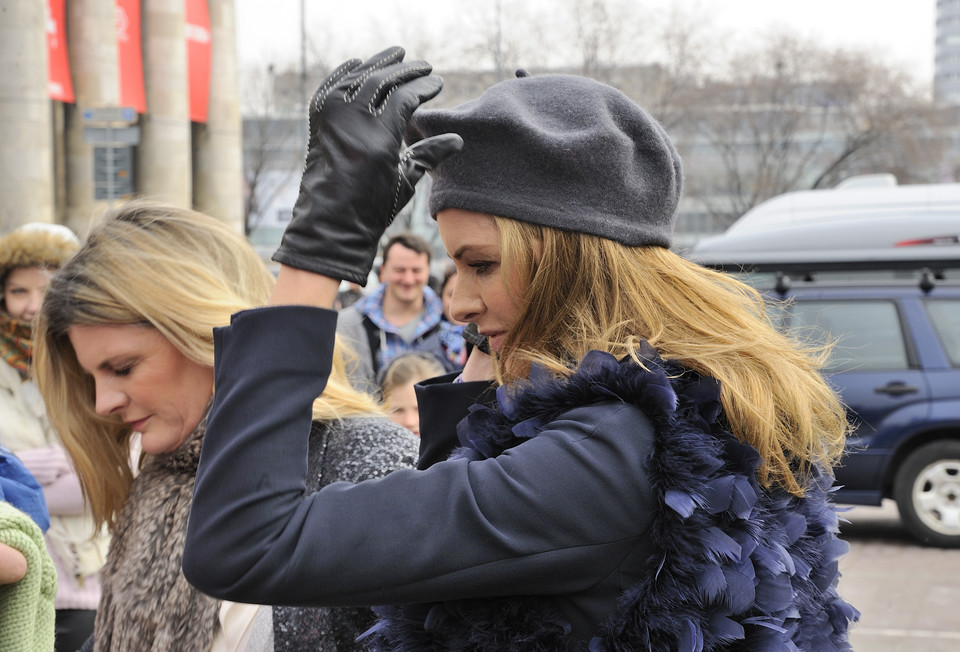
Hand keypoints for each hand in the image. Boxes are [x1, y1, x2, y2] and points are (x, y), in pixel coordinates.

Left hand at [273, 46, 462, 284]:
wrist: (330, 223)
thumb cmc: (372, 208)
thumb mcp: (405, 181)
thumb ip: (429, 154)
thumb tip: (457, 140)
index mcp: (378, 139)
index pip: (404, 97)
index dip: (423, 87)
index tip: (438, 83)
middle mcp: (352, 123)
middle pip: (381, 80)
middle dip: (405, 70)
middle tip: (423, 66)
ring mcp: (332, 120)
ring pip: (357, 77)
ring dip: (378, 63)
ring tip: (396, 55)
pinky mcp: (319, 122)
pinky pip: (332, 86)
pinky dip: (345, 72)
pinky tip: (358, 64)